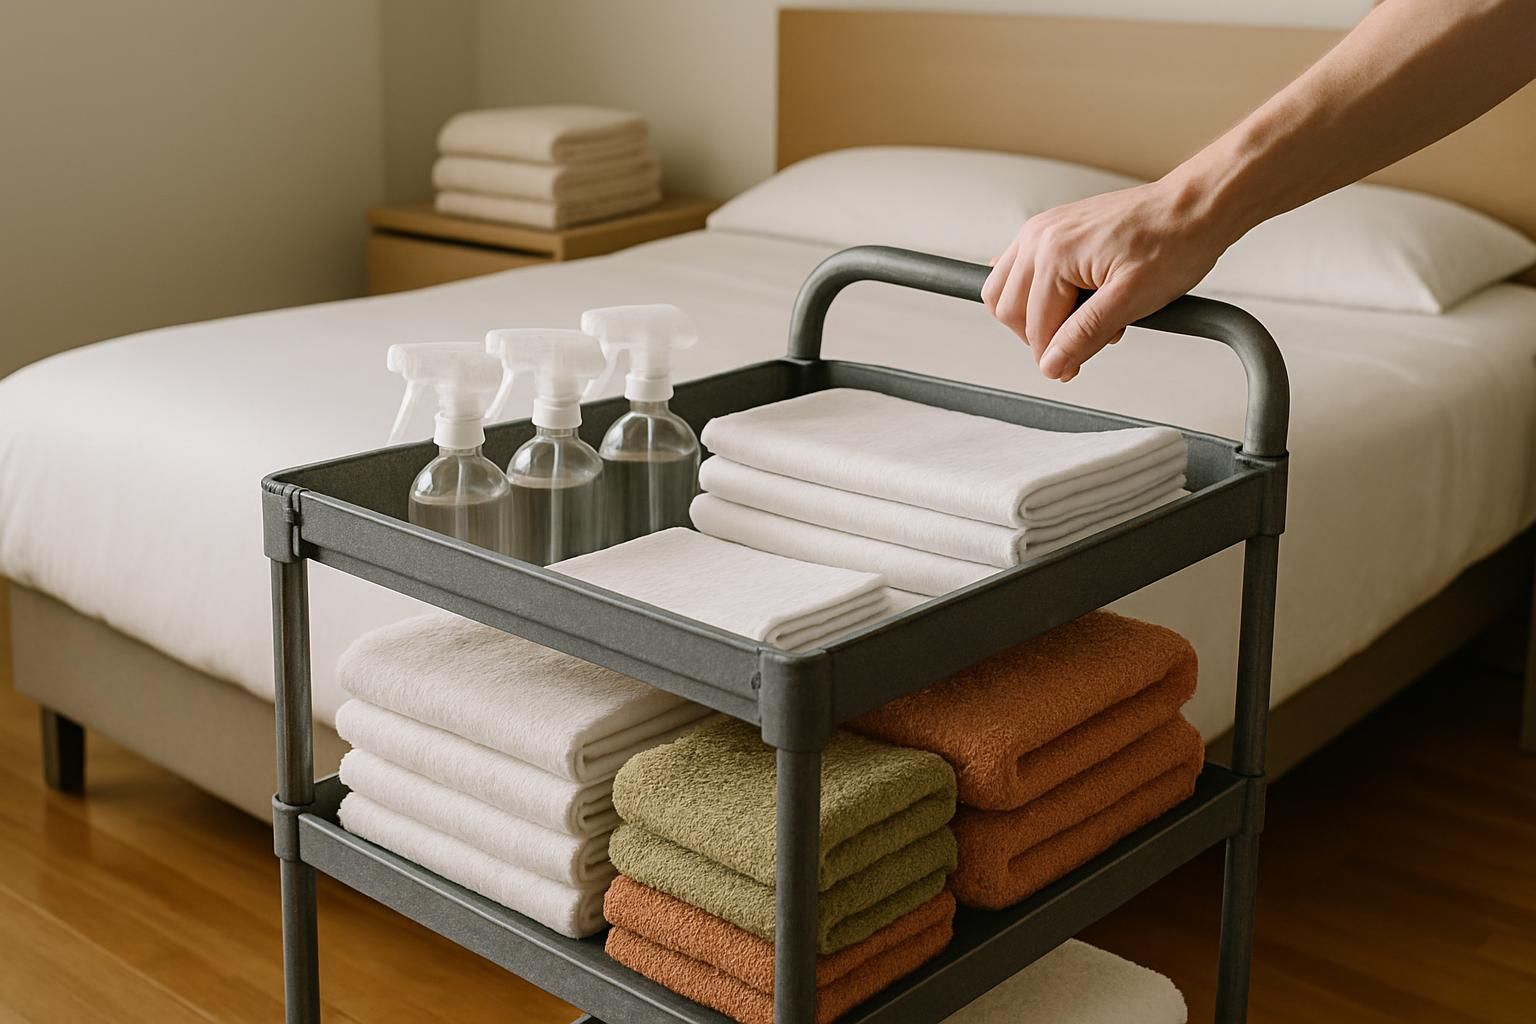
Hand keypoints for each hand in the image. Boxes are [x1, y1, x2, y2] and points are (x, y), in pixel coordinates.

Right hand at [982, 179, 1235, 381]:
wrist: (1196, 208)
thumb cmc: (1174, 243)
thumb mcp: (1131, 301)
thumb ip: (1084, 335)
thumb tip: (1052, 364)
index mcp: (1053, 252)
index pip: (1033, 325)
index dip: (1053, 357)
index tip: (1072, 370)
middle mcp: (1038, 236)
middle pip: (1007, 308)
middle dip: (1040, 335)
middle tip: (1078, 346)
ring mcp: (1042, 229)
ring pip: (1004, 289)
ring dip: (1032, 315)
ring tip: (1076, 321)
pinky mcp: (1053, 229)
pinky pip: (1018, 267)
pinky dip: (1032, 291)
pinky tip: (1062, 300)